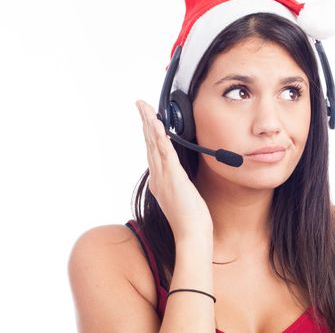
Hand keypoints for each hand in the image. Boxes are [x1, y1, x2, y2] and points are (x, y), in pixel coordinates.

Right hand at [136, 100, 212, 242]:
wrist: (191, 233)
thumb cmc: (189, 217)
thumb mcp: (180, 195)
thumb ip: (176, 181)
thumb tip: (175, 174)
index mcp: (159, 179)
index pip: (152, 150)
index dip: (148, 131)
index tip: (147, 117)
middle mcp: (158, 176)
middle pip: (149, 143)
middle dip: (145, 121)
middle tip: (140, 104)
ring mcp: (164, 177)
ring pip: (154, 144)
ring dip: (150, 124)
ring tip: (144, 108)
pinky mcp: (174, 178)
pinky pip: (166, 154)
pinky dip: (161, 138)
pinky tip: (159, 126)